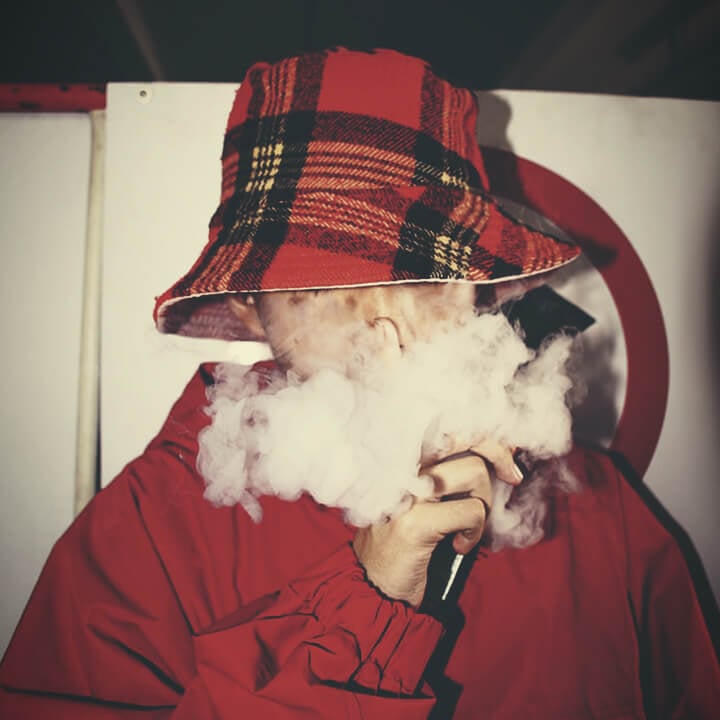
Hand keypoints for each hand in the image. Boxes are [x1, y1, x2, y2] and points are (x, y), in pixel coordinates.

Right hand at [352, 439, 521, 606]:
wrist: (373, 590)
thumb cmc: (405, 544)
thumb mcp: (427, 500)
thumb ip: (454, 473)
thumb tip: (506, 449)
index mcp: (400, 457)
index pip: (449, 424)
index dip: (486, 437)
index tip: (507, 462)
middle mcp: (398, 466)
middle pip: (466, 436)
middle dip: (497, 456)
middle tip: (510, 479)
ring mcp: (405, 491)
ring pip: (474, 471)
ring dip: (484, 503)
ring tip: (467, 527)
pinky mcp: (414, 521)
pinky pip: (471, 511)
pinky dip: (475, 531)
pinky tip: (459, 546)